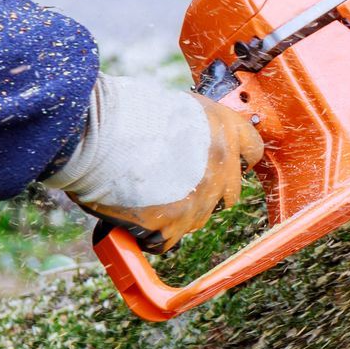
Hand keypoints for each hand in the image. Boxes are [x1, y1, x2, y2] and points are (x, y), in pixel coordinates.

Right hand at [44, 76, 265, 253]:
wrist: (97, 132)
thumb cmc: (125, 112)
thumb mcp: (174, 108)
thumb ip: (193, 131)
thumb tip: (189, 142)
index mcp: (225, 128)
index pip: (252, 149)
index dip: (235, 158)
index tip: (219, 163)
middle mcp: (222, 164)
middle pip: (228, 192)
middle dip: (205, 191)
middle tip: (175, 184)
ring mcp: (201, 198)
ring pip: (196, 218)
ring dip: (176, 213)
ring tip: (145, 195)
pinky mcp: (174, 224)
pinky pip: (166, 240)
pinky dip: (150, 234)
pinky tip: (133, 216)